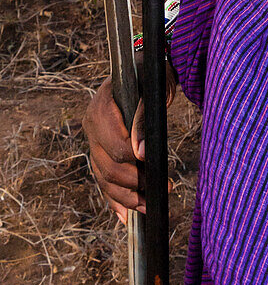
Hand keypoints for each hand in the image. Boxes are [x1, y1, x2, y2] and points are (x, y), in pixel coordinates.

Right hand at [83, 62, 176, 223]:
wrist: (144, 69)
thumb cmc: (152, 74)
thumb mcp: (154, 87)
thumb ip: (144, 117)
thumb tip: (141, 154)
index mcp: (102, 104)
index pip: (114, 144)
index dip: (133, 160)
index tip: (154, 166)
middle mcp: (91, 123)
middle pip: (108, 165)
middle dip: (134, 183)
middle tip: (159, 189)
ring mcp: (93, 138)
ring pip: (103, 176)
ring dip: (126, 196)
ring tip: (149, 206)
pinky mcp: (98, 150)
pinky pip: (102, 179)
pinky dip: (114, 199)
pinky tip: (126, 216)